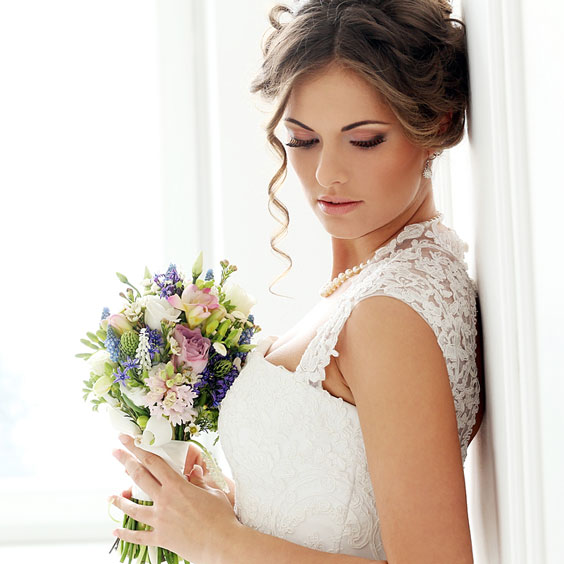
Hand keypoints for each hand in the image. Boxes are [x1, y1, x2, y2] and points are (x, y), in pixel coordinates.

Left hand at [110, 434, 240, 562]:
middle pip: (140, 477)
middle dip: (125, 461)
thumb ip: (199, 481)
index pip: (153, 461)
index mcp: (177, 486)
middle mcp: (164, 501)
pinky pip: (139, 537)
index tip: (127, 438)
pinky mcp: (161, 539)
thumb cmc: (221, 516)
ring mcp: (160, 521)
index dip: (138, 448)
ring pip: (134, 508)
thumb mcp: (212, 492)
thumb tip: (194, 471)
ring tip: (110, 496)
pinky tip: (115, 530)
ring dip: (121, 500)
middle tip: (115, 451)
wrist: (222, 543)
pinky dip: (126, 534)